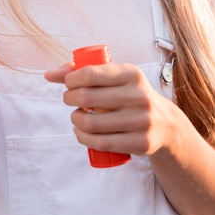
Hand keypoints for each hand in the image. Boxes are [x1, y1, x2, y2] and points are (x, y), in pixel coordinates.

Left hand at [45, 62, 172, 156]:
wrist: (166, 124)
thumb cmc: (130, 95)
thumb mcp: (116, 77)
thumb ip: (83, 71)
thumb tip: (48, 75)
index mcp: (132, 74)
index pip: (90, 74)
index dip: (71, 79)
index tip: (68, 84)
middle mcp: (139, 96)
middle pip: (87, 98)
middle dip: (69, 98)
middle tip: (70, 100)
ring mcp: (142, 121)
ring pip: (91, 123)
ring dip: (75, 120)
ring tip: (76, 116)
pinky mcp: (141, 143)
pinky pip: (101, 143)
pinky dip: (83, 138)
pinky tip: (80, 132)